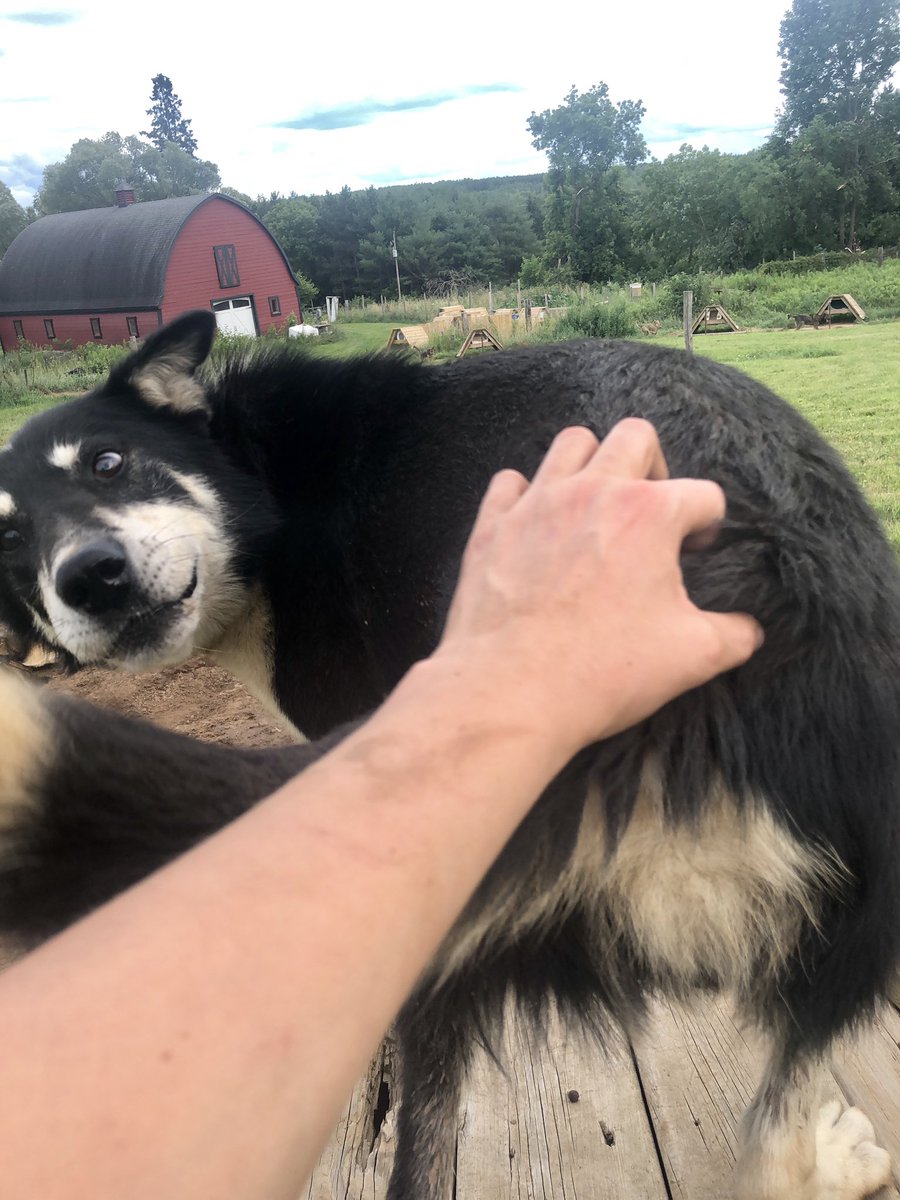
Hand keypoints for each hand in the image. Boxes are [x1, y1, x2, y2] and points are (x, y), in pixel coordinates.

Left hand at [436, 420, 761, 756]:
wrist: (513, 690)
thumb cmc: (605, 670)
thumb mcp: (693, 656)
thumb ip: (734, 633)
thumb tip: (749, 629)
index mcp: (650, 513)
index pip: (703, 494)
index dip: (709, 524)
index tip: (696, 553)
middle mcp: (594, 491)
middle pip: (635, 437)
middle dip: (654, 468)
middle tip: (651, 515)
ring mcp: (537, 503)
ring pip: (572, 443)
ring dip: (592, 464)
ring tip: (597, 507)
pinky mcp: (493, 524)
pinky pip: (510, 481)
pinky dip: (527, 495)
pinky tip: (539, 526)